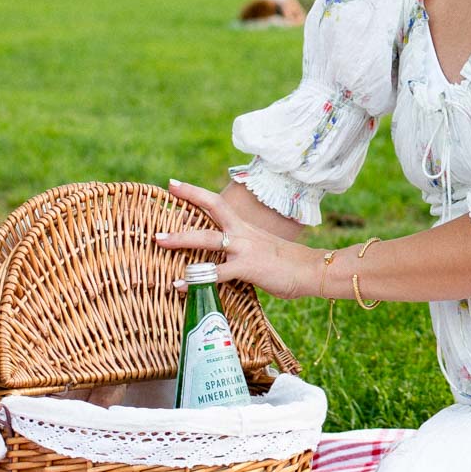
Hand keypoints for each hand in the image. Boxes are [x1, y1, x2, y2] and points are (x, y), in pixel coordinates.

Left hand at [155, 179, 318, 299]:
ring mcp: (243, 249)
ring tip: (158, 240)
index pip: (216, 203)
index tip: (173, 185)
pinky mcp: (246, 267)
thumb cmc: (287, 263)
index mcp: (244, 227)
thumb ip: (242, 249)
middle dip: (186, 202)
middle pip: (210, 210)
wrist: (311, 270)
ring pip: (206, 239)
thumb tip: (226, 259)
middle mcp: (241, 233)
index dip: (194, 193)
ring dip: (180, 239)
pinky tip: (179, 286)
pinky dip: (195, 280)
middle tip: (165, 191)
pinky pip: (215, 274)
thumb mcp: (261, 249)